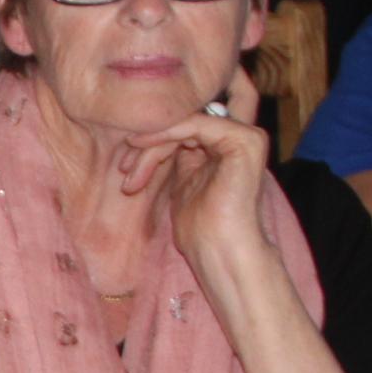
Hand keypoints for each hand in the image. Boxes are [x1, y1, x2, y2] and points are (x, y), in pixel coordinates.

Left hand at [113, 102, 279, 287]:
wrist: (220, 253)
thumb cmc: (201, 229)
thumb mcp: (182, 181)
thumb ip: (178, 154)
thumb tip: (153, 134)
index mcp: (228, 145)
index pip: (188, 120)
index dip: (157, 130)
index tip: (127, 155)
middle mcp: (241, 135)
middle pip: (185, 119)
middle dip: (149, 139)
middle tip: (124, 167)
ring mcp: (247, 136)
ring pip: (185, 121)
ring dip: (150, 146)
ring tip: (130, 175)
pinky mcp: (244, 140)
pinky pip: (195, 124)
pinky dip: (163, 135)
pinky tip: (140, 148)